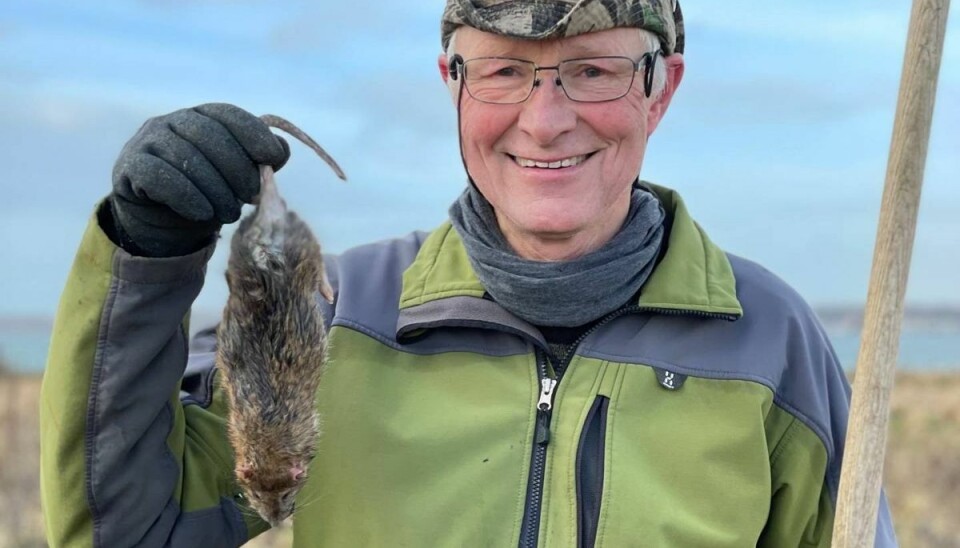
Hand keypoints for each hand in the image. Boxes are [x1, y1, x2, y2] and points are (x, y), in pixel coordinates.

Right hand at [109, 103, 289, 256]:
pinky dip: (186, 196)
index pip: (230, 115)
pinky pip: (158, 176)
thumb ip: (259, 163)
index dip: (254, 134)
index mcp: (202, 117)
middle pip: (210, 135)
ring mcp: (147, 141)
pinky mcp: (129, 167)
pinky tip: (202, 213)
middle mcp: (172, 122)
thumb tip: (280, 150)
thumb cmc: (206, 194)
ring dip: (215, 190)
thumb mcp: (236, 179)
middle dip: (237, 169)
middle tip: (249, 197)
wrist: (163, 223)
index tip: (273, 158)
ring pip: (186, 157)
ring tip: (229, 214)